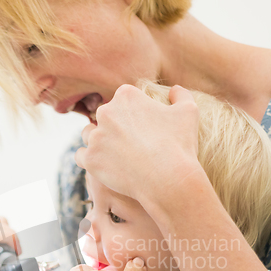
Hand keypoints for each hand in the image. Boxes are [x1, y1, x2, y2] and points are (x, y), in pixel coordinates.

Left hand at [75, 84, 200, 203]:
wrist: (168, 180)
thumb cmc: (179, 145)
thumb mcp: (188, 112)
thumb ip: (181, 95)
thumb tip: (175, 90)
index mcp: (126, 96)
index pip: (121, 101)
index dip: (131, 115)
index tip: (140, 129)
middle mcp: (106, 112)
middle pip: (103, 117)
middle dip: (113, 128)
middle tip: (128, 145)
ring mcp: (96, 136)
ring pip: (89, 135)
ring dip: (98, 143)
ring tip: (114, 156)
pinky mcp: (90, 159)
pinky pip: (81, 156)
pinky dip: (90, 161)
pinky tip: (102, 166)